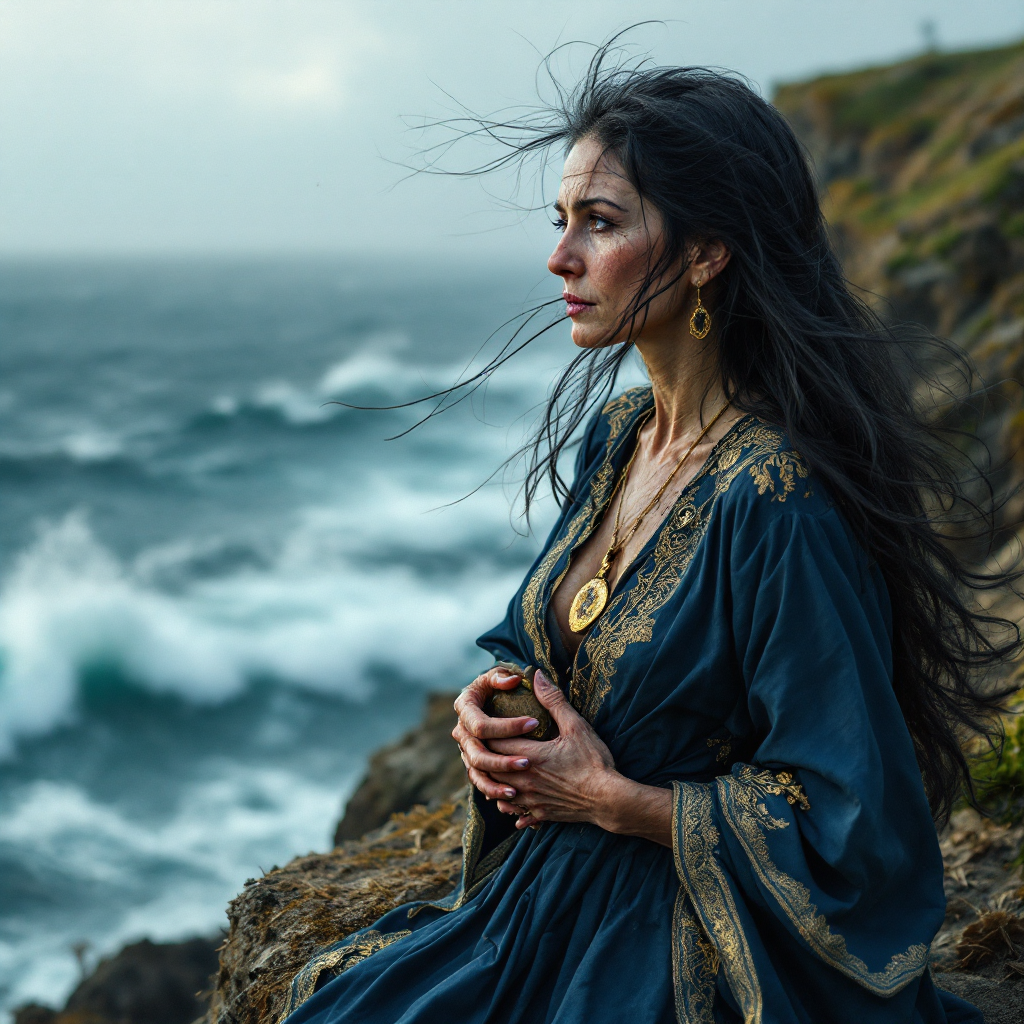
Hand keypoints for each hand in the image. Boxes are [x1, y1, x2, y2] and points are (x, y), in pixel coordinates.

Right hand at [452, 665, 540, 801]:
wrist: (486, 698)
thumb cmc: (496, 684)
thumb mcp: (498, 676)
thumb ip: (503, 677)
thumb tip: (514, 680)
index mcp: (465, 708)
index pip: (482, 725)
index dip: (507, 727)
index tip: (534, 724)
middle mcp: (461, 731)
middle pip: (477, 754)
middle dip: (502, 761)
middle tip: (528, 763)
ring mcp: (465, 749)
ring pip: (476, 773)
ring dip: (494, 784)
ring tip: (516, 791)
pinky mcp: (473, 763)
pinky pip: (480, 782)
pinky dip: (492, 791)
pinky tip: (511, 798)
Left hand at [489, 670, 616, 829]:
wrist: (608, 799)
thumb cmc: (594, 761)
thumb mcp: (576, 726)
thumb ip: (553, 701)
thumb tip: (537, 676)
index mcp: (530, 756)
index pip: (495, 743)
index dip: (486, 733)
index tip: (483, 723)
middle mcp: (524, 780)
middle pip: (490, 768)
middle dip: (484, 754)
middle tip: (480, 743)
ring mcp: (530, 799)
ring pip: (497, 791)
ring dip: (491, 780)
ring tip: (490, 769)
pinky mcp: (539, 813)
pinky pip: (514, 811)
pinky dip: (507, 802)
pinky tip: (509, 797)